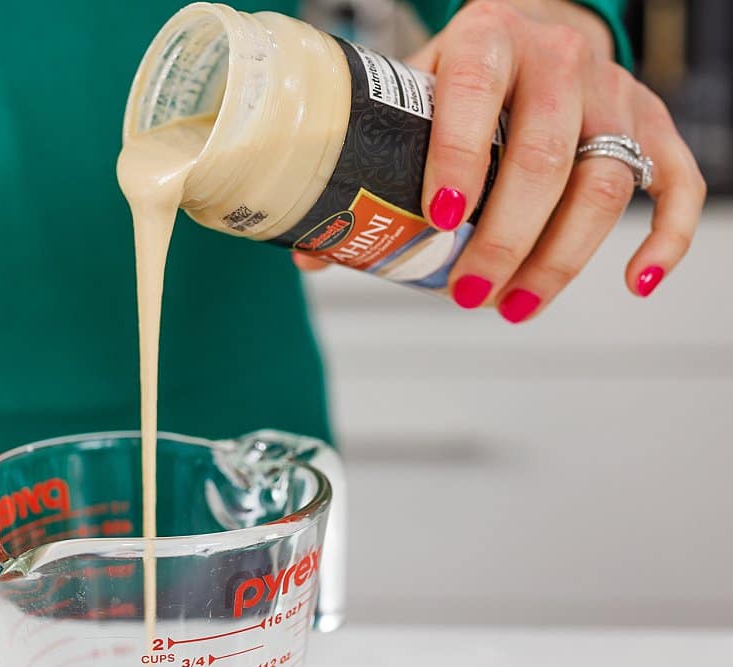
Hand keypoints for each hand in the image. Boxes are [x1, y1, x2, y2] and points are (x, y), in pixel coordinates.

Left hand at [297, 0, 705, 321]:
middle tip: (467, 293)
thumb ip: (371, 165)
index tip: (439, 222)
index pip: (473, 97)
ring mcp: (613, 93)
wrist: (533, 34)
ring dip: (560, 259)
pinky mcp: (653, 124)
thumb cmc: (462, 80)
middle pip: (543, 160)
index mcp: (487, 40)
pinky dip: (665, 238)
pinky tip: (634, 283)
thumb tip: (316, 253)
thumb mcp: (412, 97)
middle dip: (504, 240)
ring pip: (604, 183)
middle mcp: (558, 60)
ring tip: (513, 306)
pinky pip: (676, 183)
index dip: (458, 161)